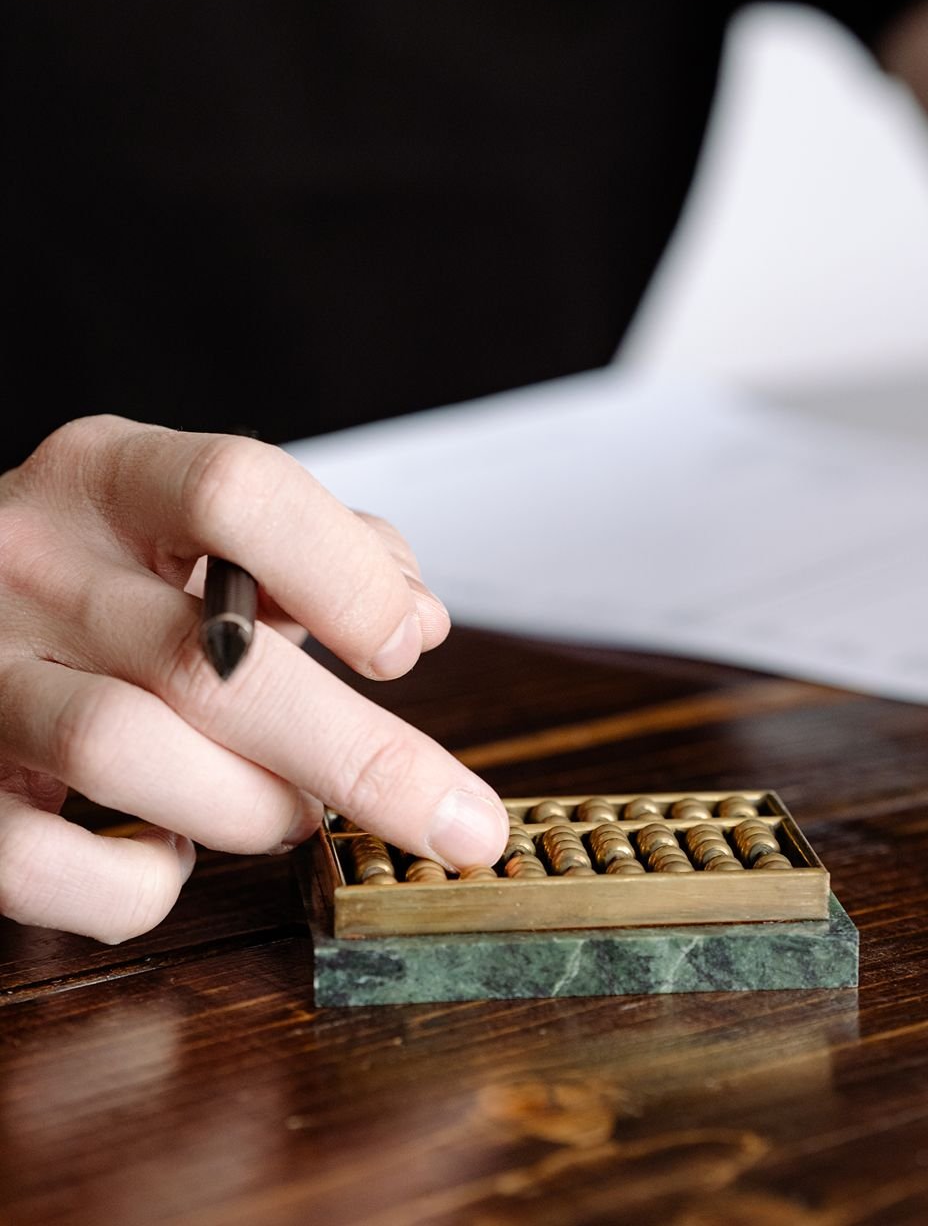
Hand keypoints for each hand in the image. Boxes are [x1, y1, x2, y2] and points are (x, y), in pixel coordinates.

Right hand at [0, 416, 507, 941]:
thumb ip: (323, 549)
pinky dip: (133, 884)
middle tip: (455, 817)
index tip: (405, 649)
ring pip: (123, 753)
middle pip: (210, 661)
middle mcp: (32, 561)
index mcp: (108, 475)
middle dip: (359, 755)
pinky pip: (36, 862)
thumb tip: (417, 622)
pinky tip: (170, 857)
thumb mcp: (196, 522)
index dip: (346, 578)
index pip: (240, 492)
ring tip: (290, 811)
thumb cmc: (101, 571)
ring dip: (248, 808)